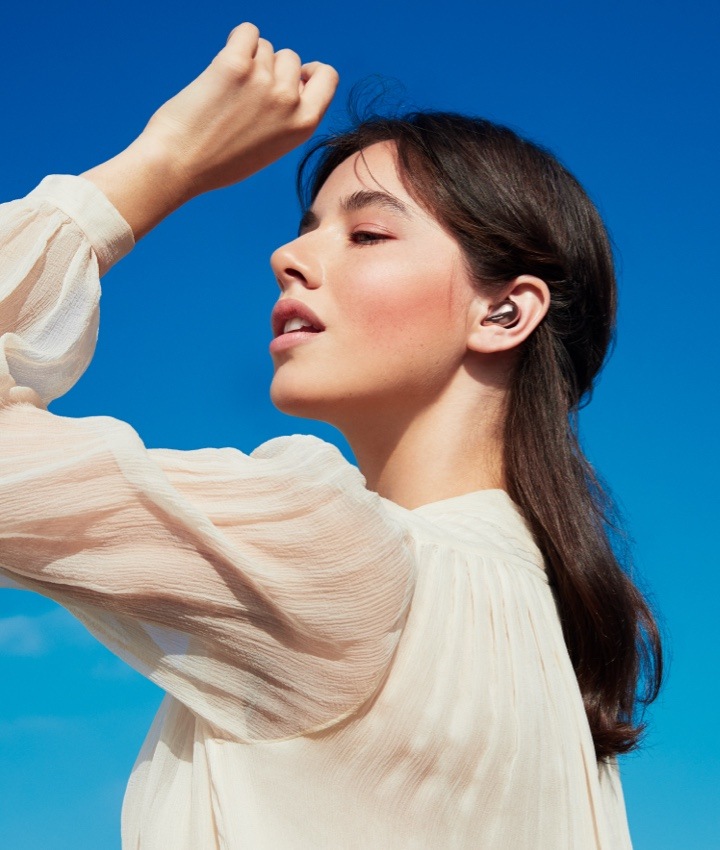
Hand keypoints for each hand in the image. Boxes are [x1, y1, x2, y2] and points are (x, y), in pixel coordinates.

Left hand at [141, 23, 338, 197]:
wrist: (179, 164)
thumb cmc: (219, 161)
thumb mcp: (272, 146)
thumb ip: (289, 115)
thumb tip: (296, 81)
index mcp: (304, 125)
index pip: (328, 77)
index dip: (309, 73)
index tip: (293, 78)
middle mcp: (289, 101)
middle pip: (290, 58)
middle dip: (270, 68)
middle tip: (243, 97)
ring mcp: (264, 81)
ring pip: (265, 46)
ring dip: (248, 59)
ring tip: (226, 91)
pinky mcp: (236, 64)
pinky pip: (247, 32)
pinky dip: (235, 43)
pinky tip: (220, 69)